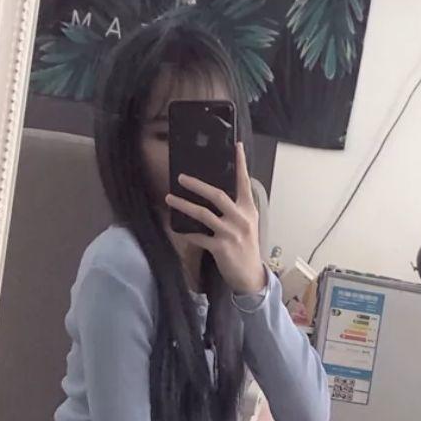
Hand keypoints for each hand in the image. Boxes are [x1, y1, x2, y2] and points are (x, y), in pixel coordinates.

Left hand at [165, 142, 264, 294]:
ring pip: (203, 214)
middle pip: (217, 195)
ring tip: (169, 199)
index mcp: (248, 209)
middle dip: (197, 185)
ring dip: (184, 205)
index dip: (240, 163)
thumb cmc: (246, 247)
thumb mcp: (247, 224)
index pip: (244, 182)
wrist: (250, 275)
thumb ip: (236, 208)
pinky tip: (175, 228)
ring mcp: (230, 233)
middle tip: (181, 177)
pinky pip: (198, 236)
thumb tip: (216, 193)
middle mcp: (240, 218)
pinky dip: (186, 232)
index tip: (236, 146)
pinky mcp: (220, 248)